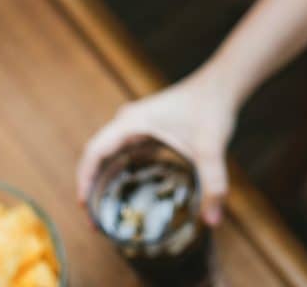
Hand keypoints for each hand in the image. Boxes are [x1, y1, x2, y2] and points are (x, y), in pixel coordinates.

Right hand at [76, 74, 235, 226]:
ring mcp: (138, 124)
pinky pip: (128, 152)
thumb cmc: (211, 107)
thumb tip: (213, 222)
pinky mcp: (150, 128)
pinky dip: (124, 171)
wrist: (221, 85)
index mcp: (132, 122)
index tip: (84, 206)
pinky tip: (132, 190)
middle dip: (93, 186)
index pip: (95, 151)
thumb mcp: (211, 148)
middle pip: (99, 155)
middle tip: (96, 220)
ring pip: (112, 154)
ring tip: (108, 211)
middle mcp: (129, 121)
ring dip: (106, 178)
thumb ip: (213, 184)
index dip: (84, 179)